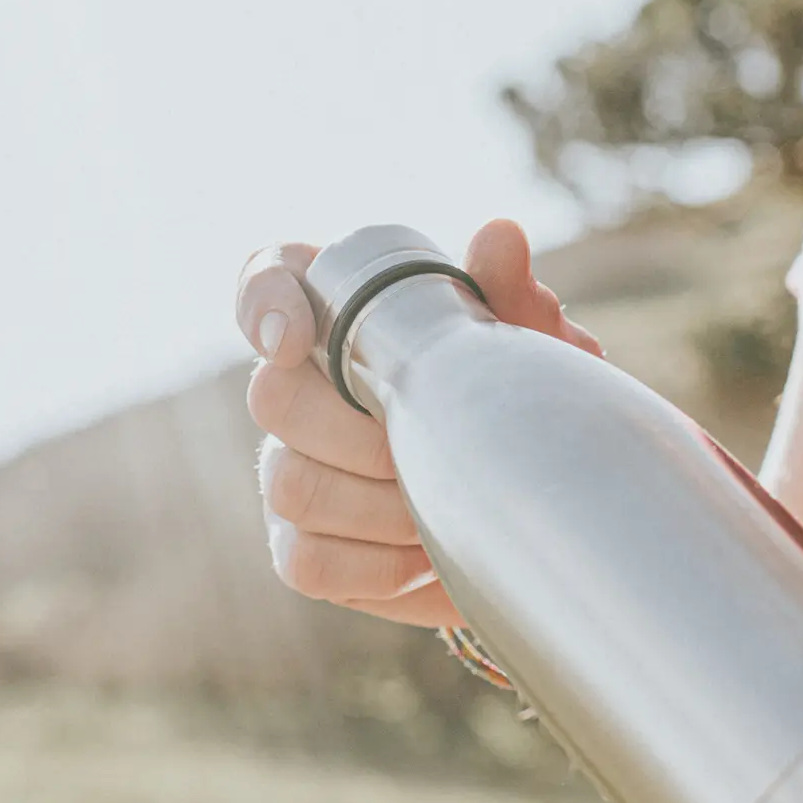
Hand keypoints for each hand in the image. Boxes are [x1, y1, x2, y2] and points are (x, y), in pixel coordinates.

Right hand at [235, 219, 602, 625]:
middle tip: (429, 451)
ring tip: (446, 509)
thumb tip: (498, 236)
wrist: (539, 506)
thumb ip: (509, 295)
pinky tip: (426, 557)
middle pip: (271, 399)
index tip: (297, 340)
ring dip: (378, 505)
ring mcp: (291, 470)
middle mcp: (298, 390)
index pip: (267, 282)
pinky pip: (306, 561)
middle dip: (355, 433)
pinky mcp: (304, 548)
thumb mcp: (527, 351)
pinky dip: (375, 566)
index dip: (264, 304)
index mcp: (341, 317)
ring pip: (289, 484)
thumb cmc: (519, 405)